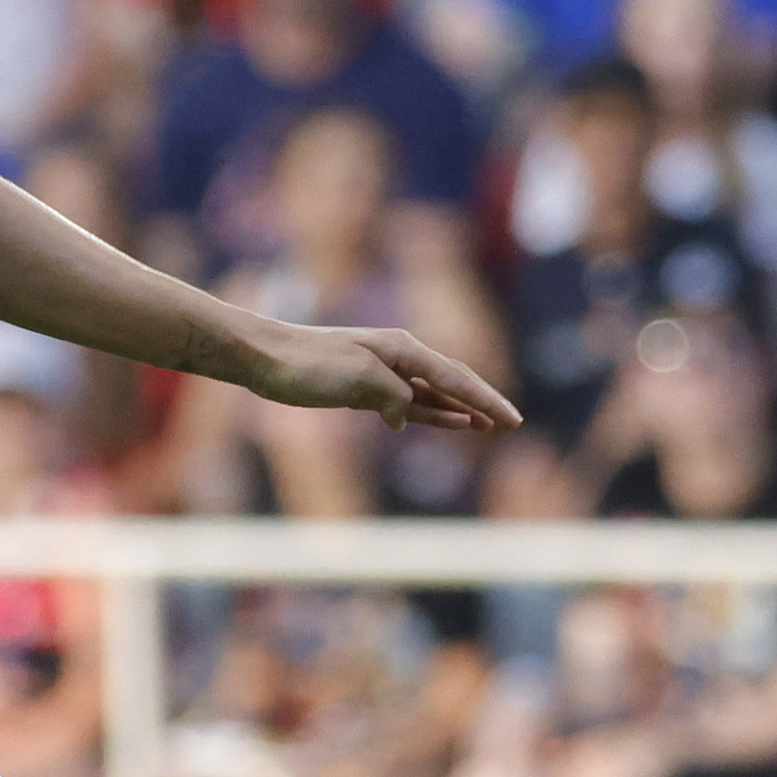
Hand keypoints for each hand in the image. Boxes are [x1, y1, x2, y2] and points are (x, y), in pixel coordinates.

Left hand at [227, 318, 517, 434]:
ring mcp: (381, 372)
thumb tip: (404, 415)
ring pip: (430, 394)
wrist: (263, 358)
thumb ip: (394, 397)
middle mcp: (398, 357)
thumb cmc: (308, 364)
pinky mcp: (363, 388)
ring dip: (458, 410)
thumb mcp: (359, 381)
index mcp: (403, 350)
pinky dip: (427, 413)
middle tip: (510, 424)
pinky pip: (406, 402)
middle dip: (480, 403)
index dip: (486, 401)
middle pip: (451, 382)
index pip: (456, 378)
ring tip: (485, 426)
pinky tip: (442, 421)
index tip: (512, 421)